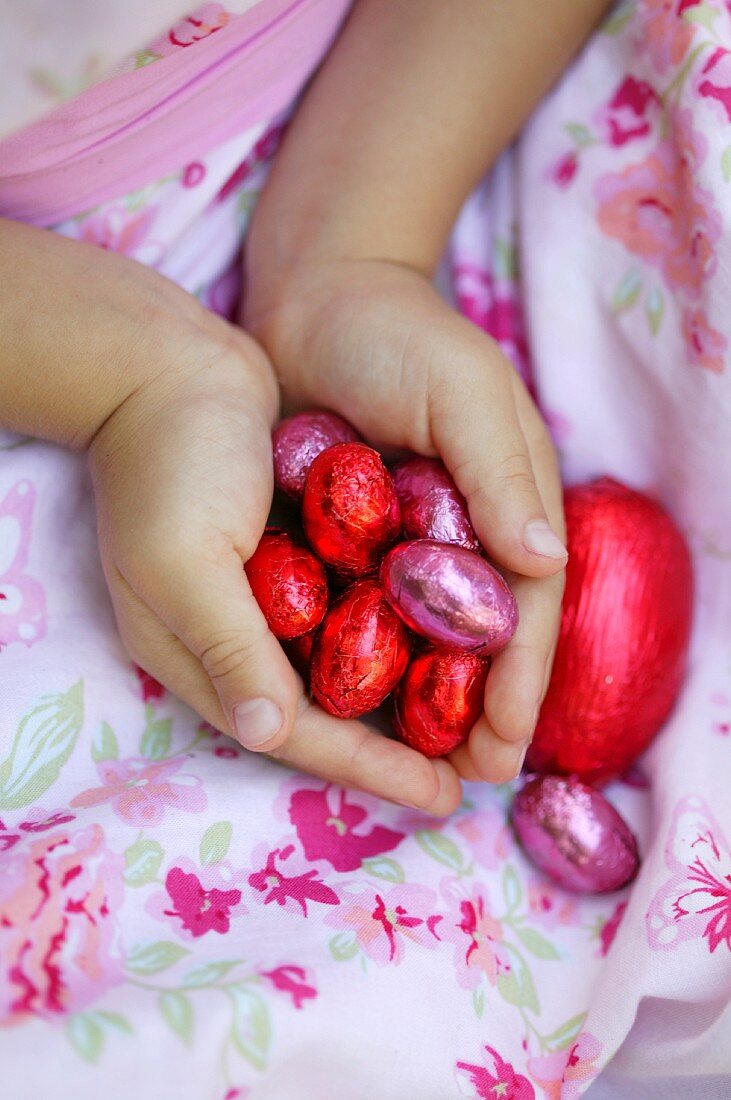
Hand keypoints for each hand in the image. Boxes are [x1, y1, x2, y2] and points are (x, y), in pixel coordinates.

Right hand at [89, 311, 459, 814]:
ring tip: (479, 717)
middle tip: (479, 771)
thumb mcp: (182, 561)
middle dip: (402, 745)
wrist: (166, 366)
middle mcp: (236, 639)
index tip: (444, 795)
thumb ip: (227, 648)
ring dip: (408, 693)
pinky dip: (398, 630)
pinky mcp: (292, 557)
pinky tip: (452, 635)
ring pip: (348, 668)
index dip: (371, 768)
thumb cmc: (165, 462)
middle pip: (330, 712)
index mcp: (199, 656)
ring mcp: (265, 599)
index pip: (297, 734)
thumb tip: (271, 734)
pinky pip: (352, 611)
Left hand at [245, 258, 566, 782]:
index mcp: (511, 504)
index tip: (503, 749)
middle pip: (479, 640)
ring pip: (425, 641)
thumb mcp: (462, 391)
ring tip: (413, 769)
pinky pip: (367, 614)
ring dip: (425, 705)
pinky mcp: (354, 540)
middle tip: (464, 782)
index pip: (524, 608)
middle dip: (478, 713)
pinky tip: (352, 707)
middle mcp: (466, 533)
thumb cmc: (396, 335)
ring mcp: (408, 541)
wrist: (313, 299)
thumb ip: (502, 472)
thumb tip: (547, 562)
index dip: (517, 681)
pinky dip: (369, 662)